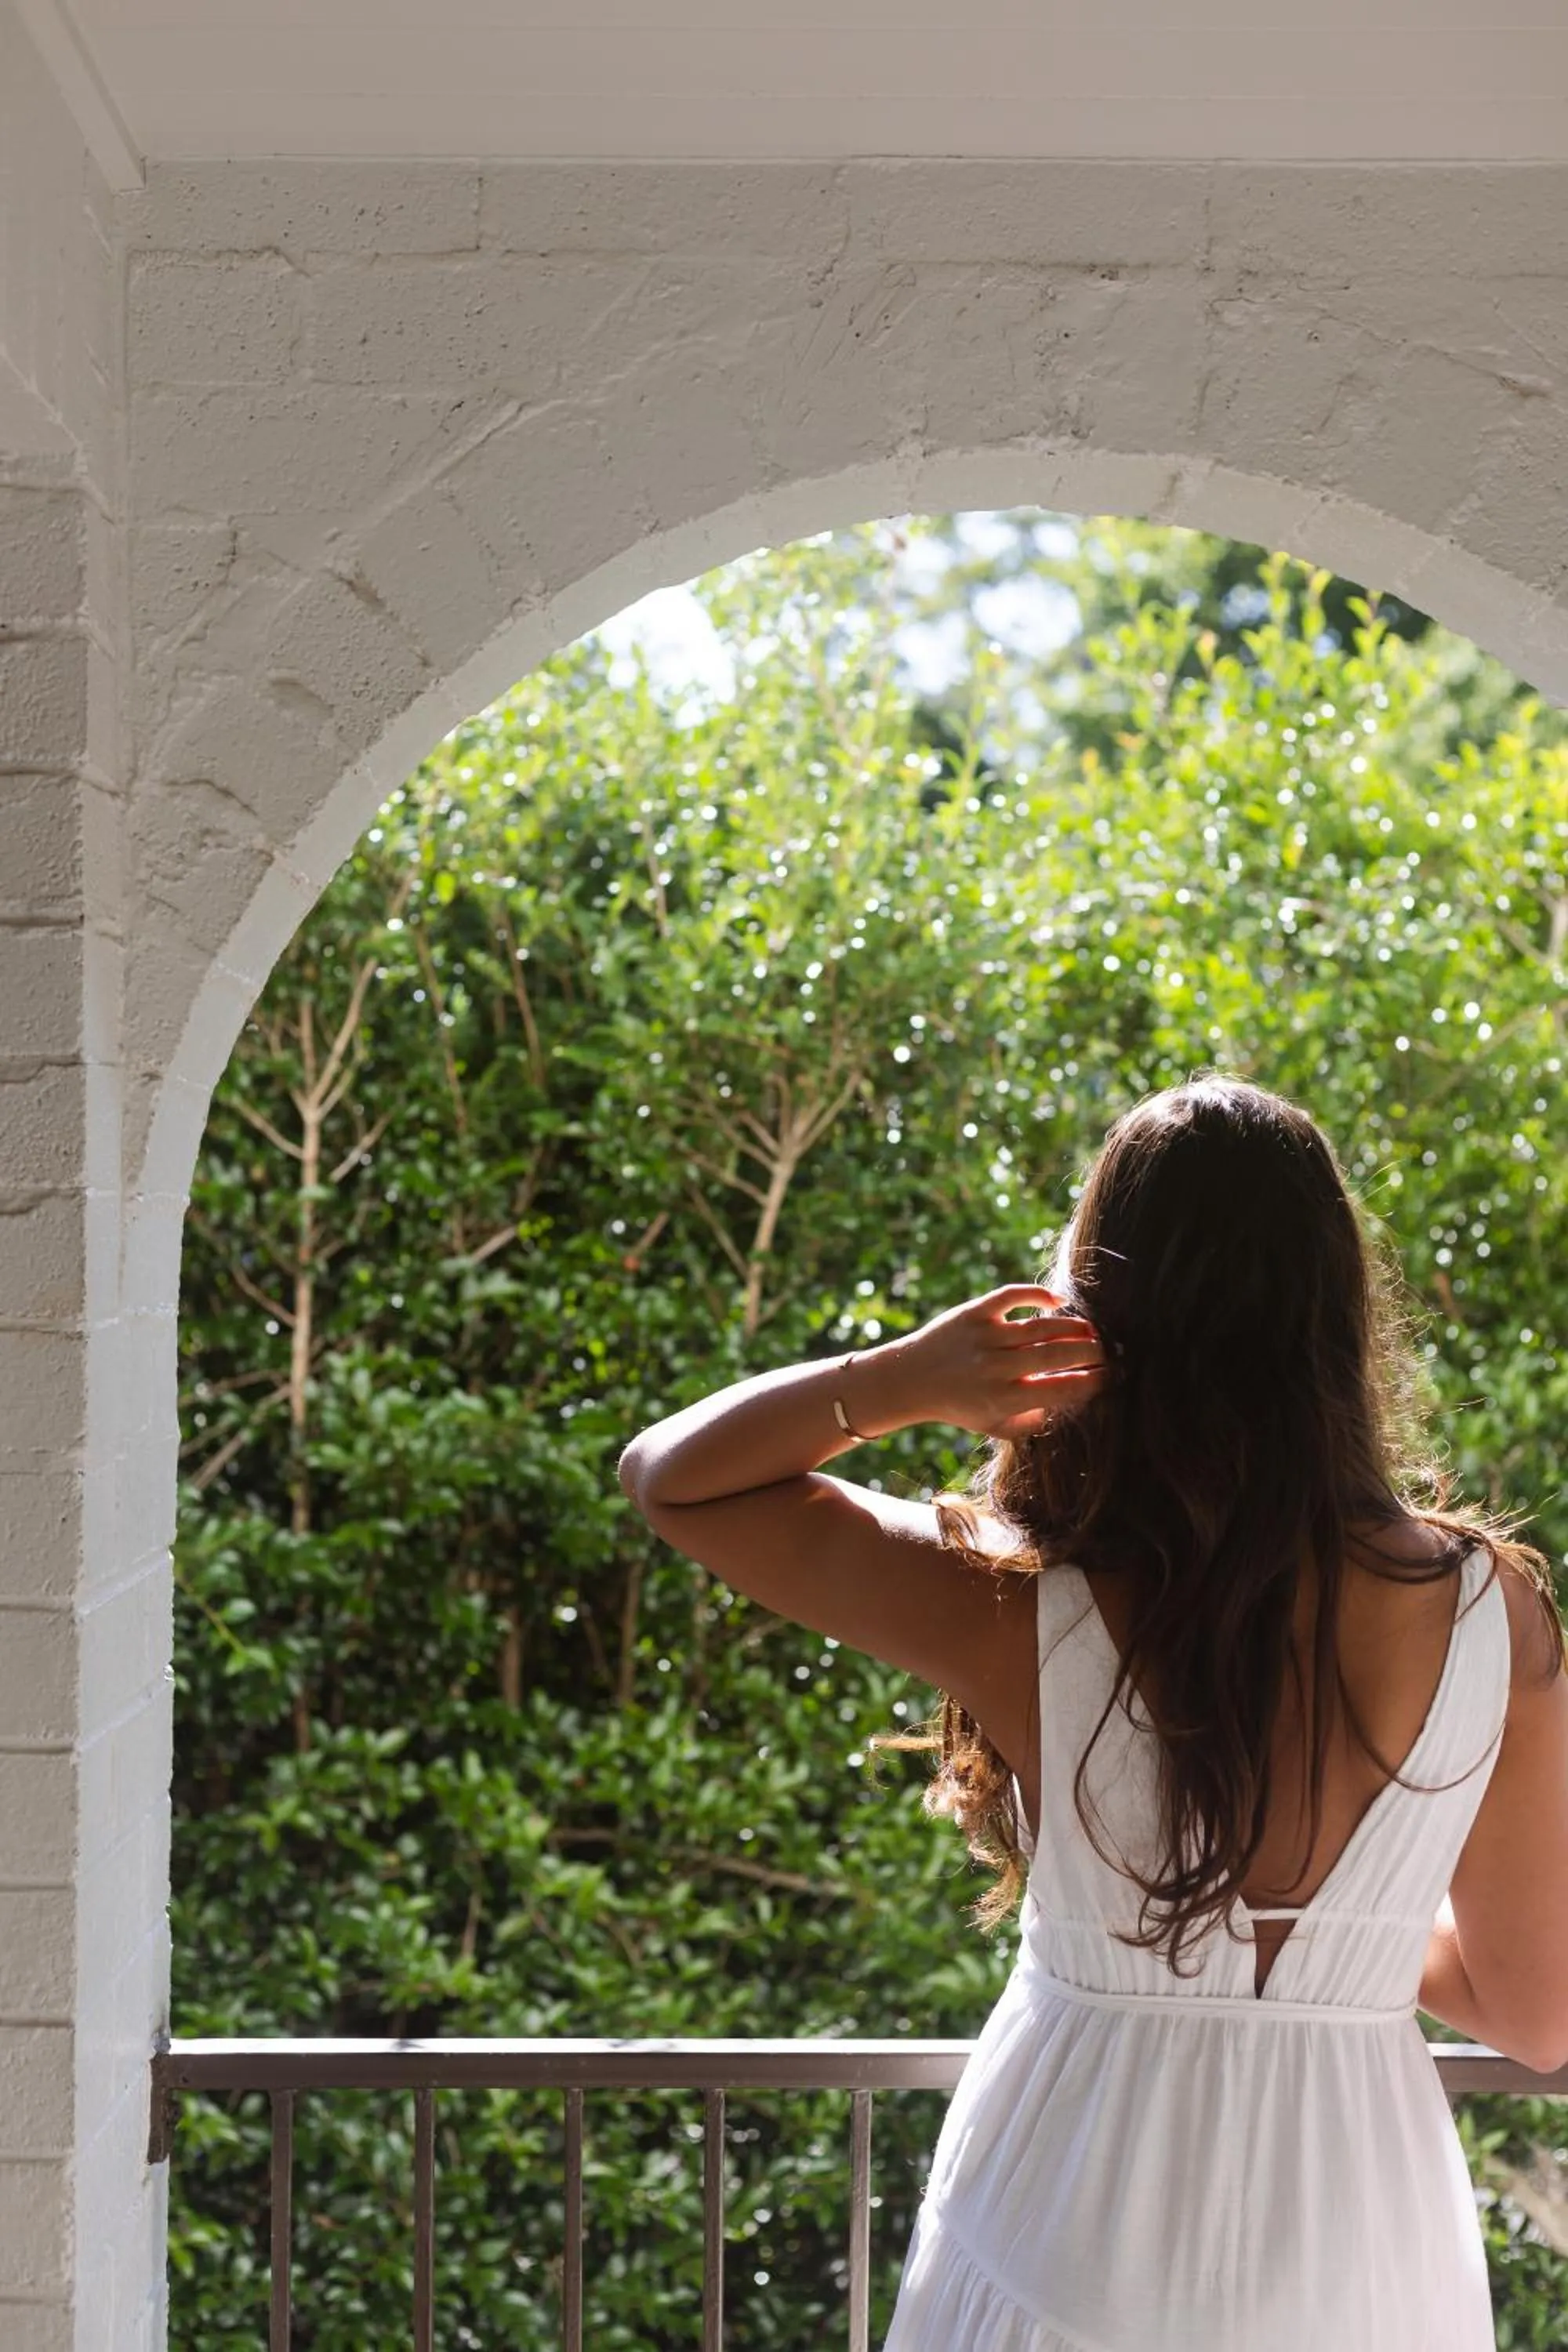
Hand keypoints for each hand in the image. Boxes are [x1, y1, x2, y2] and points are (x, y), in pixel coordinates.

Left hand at [896, 1283, 1108, 1441]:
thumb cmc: (959, 1405)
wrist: (910, 1379)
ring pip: (1041, 1327)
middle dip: (1090, 1352)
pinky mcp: (973, 1313)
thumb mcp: (994, 1427)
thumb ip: (1031, 1422)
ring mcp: (985, 1337)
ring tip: (1092, 1330)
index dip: (1092, 1381)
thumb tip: (1070, 1402)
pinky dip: (1037, 1294)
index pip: (1061, 1389)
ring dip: (1073, 1326)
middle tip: (1109, 1351)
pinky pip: (1011, 1296)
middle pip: (1056, 1355)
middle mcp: (996, 1368)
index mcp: (1004, 1399)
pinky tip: (1057, 1301)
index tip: (1111, 1376)